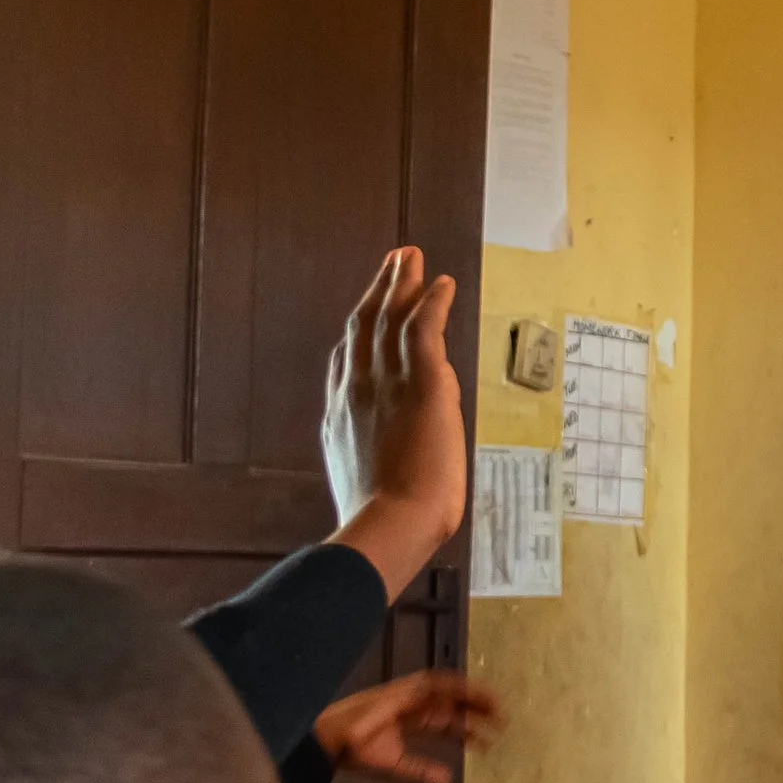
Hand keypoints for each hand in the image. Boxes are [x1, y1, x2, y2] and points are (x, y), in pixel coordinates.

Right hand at [314, 671, 503, 782]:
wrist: (331, 740)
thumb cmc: (355, 752)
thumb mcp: (395, 765)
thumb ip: (419, 771)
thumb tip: (448, 782)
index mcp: (411, 721)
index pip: (447, 723)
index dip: (468, 729)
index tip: (489, 739)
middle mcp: (414, 705)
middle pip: (452, 704)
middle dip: (476, 709)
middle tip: (503, 719)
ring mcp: (408, 695)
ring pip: (448, 690)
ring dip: (471, 694)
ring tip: (496, 704)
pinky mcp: (402, 688)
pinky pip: (433, 682)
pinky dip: (452, 685)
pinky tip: (471, 690)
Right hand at [323, 247, 466, 595]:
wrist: (389, 524)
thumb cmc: (381, 523)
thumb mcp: (361, 486)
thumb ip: (365, 466)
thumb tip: (375, 476)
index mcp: (341, 416)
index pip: (347, 365)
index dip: (357, 336)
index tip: (364, 316)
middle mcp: (358, 390)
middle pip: (364, 327)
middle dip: (377, 291)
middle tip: (392, 263)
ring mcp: (387, 383)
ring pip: (391, 318)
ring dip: (402, 283)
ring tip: (411, 258)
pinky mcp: (423, 383)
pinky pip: (425, 328)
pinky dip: (432, 301)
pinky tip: (441, 284)